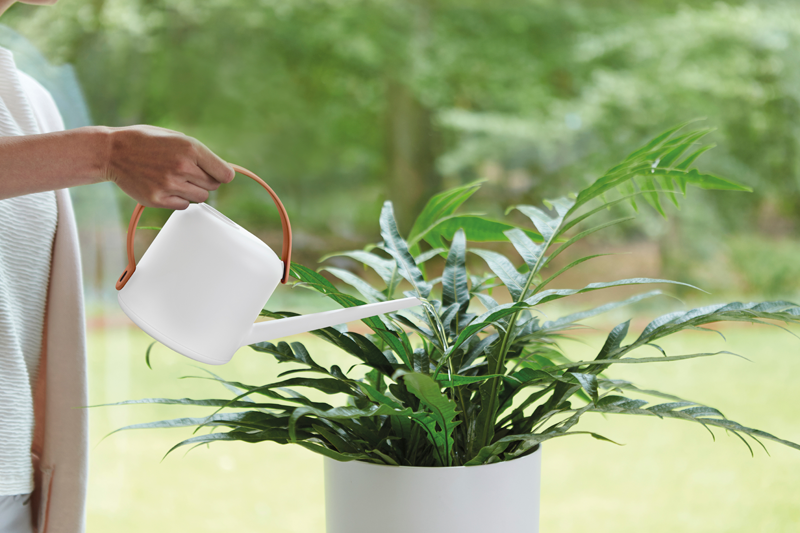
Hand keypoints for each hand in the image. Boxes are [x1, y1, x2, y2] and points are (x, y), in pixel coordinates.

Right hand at [103, 125, 234, 208]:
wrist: (112, 152)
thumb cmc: (145, 142)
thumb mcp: (176, 137)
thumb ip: (199, 153)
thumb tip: (222, 171)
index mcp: (190, 148)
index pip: (225, 173)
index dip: (223, 174)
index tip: (218, 174)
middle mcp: (182, 167)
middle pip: (213, 186)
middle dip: (206, 181)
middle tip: (189, 173)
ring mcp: (170, 185)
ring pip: (200, 197)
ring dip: (193, 191)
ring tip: (176, 179)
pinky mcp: (158, 199)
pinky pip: (183, 205)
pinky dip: (179, 199)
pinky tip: (166, 186)